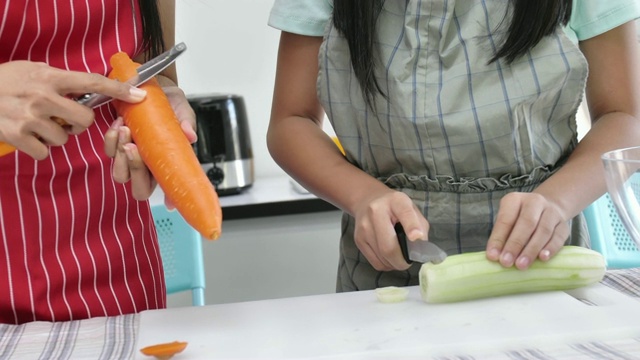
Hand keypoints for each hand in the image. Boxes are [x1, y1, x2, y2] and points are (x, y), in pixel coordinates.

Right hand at [0, 61, 145, 159]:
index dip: (118, 89)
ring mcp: (30, 117)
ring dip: (55, 136)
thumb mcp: (32, 70)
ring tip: (38, 124)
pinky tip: (28, 136)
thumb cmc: (5, 80)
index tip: (138, 95)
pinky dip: (39, 148)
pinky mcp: (18, 136)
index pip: (92, 82)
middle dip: (78, 123)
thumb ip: (60, 79)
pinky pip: (45, 152)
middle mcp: (42, 97)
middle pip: (85, 120)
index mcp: (49, 77)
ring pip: (64, 138)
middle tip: (63, 118)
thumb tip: (91, 87)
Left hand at [104, 84, 196, 206]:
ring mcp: (132, 158)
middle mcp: (150, 166)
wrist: (148, 86)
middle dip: (135, 170)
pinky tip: (120, 123)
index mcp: (169, 162)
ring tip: (126, 128)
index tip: (169, 204)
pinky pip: (109, 152)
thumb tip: (190, 136)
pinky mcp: (116, 146)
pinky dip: (112, 138)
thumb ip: (186, 122)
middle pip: (140, 189)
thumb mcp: (182, 109)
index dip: (171, 199)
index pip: (172, 187)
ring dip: (121, 154)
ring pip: (120, 174)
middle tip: (134, 146)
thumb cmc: (168, 103)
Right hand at [353, 189, 429, 270]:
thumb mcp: (411, 208)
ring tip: (400, 256)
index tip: (417, 237)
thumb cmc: (394, 207)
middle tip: (410, 261)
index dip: (411, 227)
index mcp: (395, 201)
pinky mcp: (358, 240)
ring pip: (382, 259)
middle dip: (403, 261)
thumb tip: (420, 249)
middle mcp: (375, 212)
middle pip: (389, 247)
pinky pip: (376, 262)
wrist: (367, 200)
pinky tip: (390, 258)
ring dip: (395, 264)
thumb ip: (420, 226)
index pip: (405, 213)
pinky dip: (386, 265)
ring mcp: (364, 227)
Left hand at [486, 192, 569, 269]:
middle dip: (515, 245)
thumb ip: (502, 235)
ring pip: (543, 231)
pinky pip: (558, 237)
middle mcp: (535, 202)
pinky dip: (550, 249)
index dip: (498, 238)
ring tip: (521, 265)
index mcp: (515, 199)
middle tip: (506, 262)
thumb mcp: (508, 219)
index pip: (506, 219)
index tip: (492, 256)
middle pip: (526, 223)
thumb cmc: (520, 217)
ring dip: (531, 250)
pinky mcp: (564, 225)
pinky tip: (543, 258)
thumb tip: (495, 256)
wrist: (549, 207)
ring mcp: (552, 212)